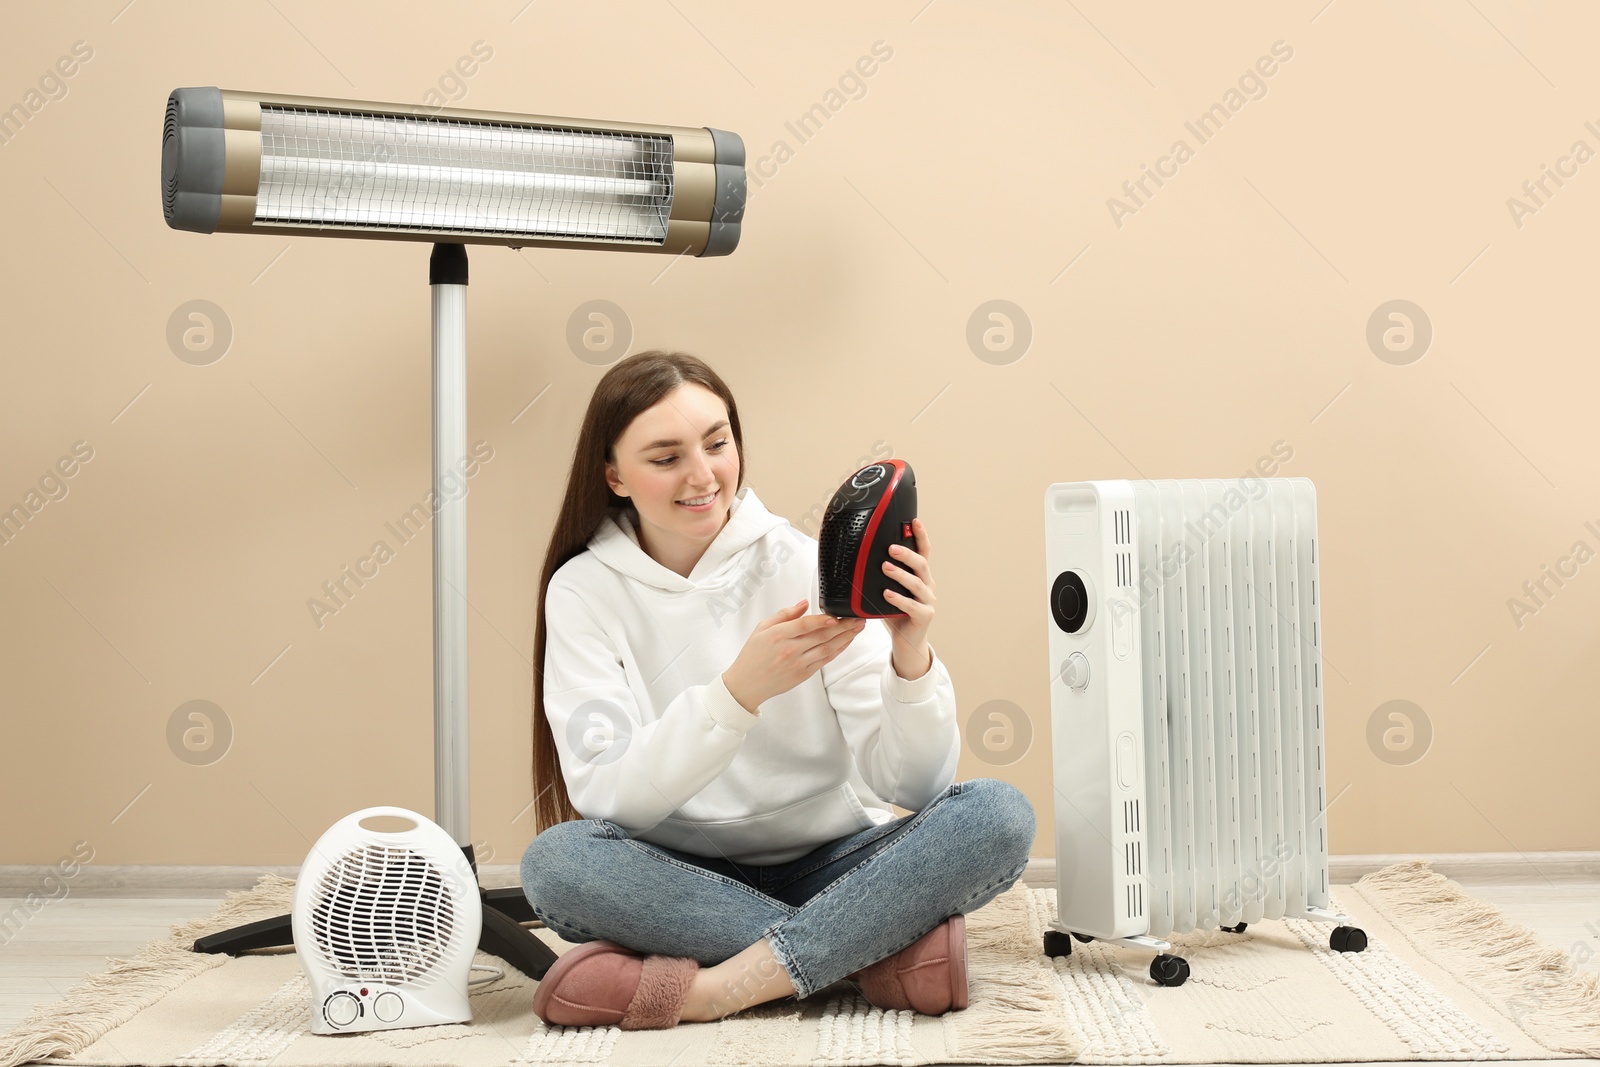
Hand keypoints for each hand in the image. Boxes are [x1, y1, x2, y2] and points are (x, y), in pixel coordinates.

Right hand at [722, 599, 865, 712]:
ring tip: (858, 628)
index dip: (822, 620)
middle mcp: (790, 650)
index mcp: (778, 635)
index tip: (837, 615)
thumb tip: (803, 604)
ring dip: (845, 637)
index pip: (805, 625)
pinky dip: (838, 650)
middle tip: (857, 618)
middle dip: (843, 626)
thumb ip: (784, 615)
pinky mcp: (804, 674)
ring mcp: (799, 663)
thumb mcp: (762, 628)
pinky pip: (825, 660)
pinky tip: (846, 642)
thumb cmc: (753, 656)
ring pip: (827, 648)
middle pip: (822, 636)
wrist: (747, 684)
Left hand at [882, 517, 935, 678]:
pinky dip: (899, 599)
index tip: (914, 521)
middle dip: (907, 554)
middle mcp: (927, 585)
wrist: (906, 641)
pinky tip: (886, 593)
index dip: (920, 536)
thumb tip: (858, 556)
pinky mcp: (925, 616)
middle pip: (921, 564)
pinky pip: (912, 606)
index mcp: (921, 576)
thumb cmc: (895, 612)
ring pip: (917, 584)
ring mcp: (928, 601)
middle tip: (891, 548)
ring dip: (900, 574)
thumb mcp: (889, 589)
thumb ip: (881, 575)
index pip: (924, 551)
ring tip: (885, 567)